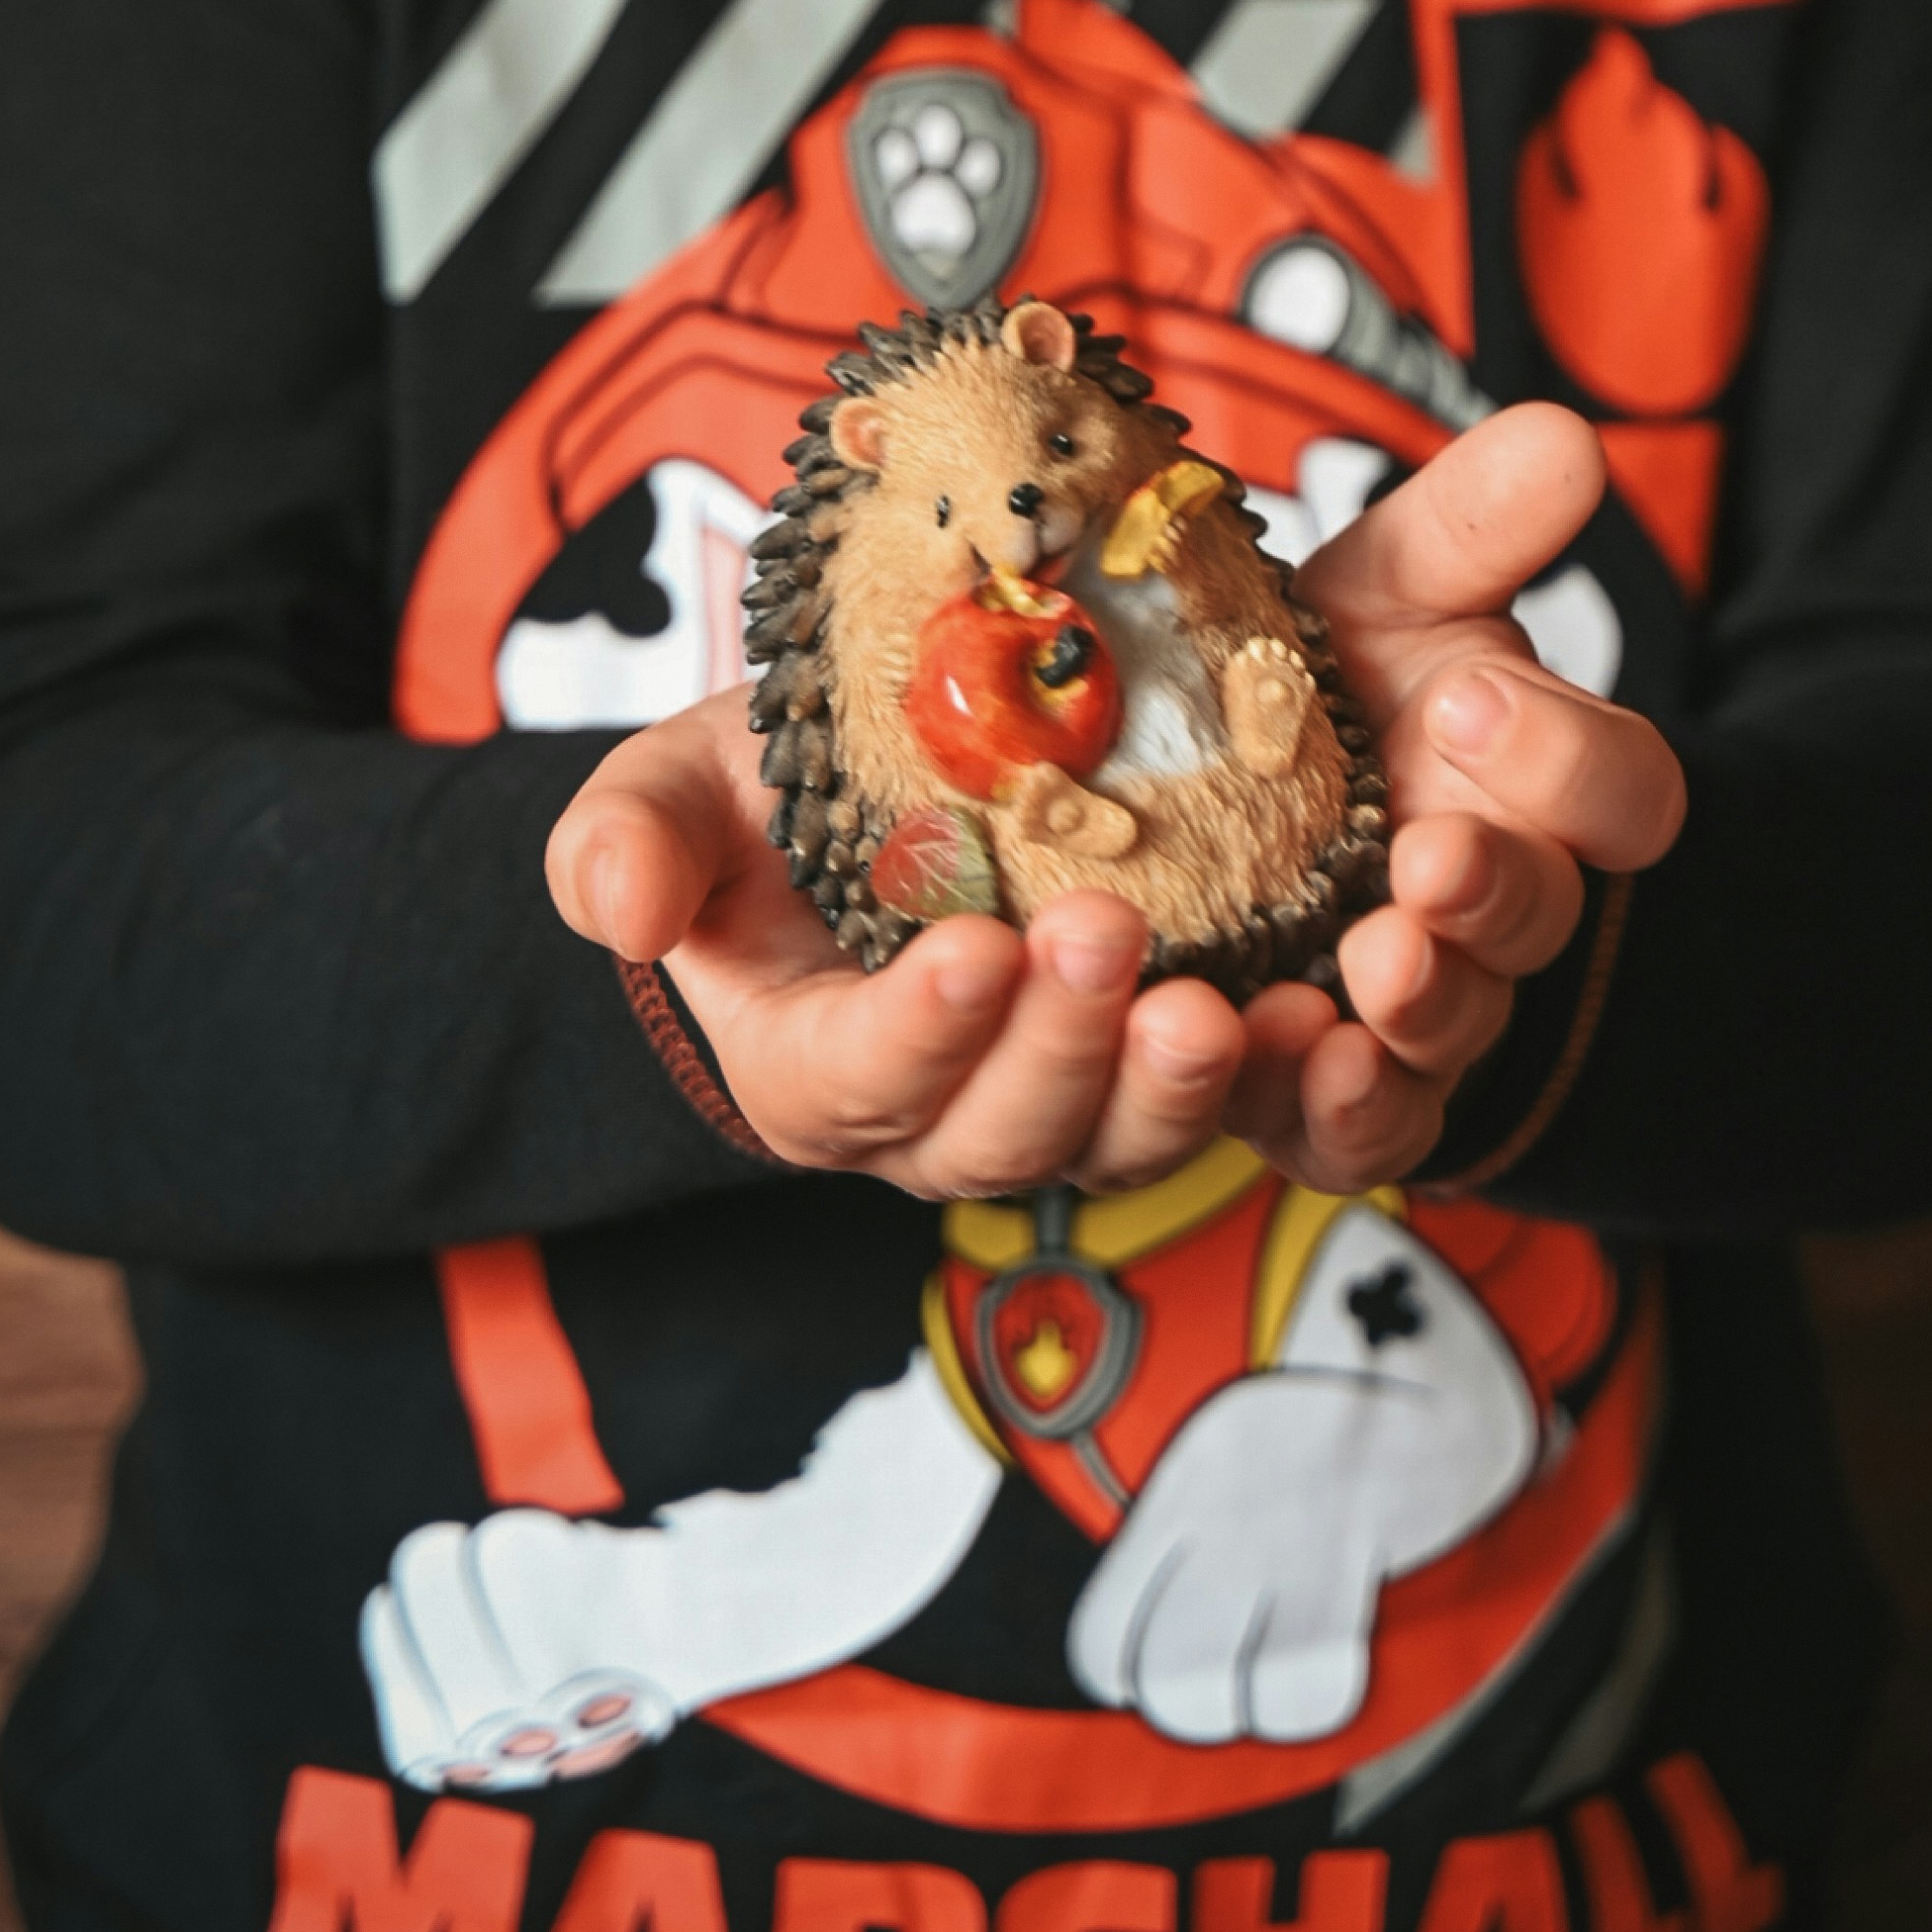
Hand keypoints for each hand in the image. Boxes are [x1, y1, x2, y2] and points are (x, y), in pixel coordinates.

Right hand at [550, 696, 1252, 1199]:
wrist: (873, 792)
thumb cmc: (761, 800)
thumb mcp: (672, 793)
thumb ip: (626, 843)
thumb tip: (617, 910)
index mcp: (812, 1069)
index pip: (857, 1082)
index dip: (917, 1034)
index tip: (974, 949)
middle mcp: (937, 1119)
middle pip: (1002, 1131)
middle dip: (1060, 1050)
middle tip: (1115, 941)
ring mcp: (1058, 1101)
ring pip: (1117, 1139)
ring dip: (1175, 1086)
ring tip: (1230, 1007)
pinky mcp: (1153, 1062)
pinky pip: (1219, 1101)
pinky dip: (1269, 1074)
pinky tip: (1315, 1009)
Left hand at [1233, 403, 1686, 1196]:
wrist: (1223, 803)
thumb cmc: (1332, 691)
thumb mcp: (1391, 595)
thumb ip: (1475, 527)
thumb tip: (1566, 440)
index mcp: (1538, 785)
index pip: (1621, 790)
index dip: (1563, 754)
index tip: (1470, 699)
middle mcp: (1500, 905)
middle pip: (1541, 916)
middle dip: (1492, 890)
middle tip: (1426, 860)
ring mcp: (1424, 1011)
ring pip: (1457, 1030)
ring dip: (1421, 1007)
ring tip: (1366, 971)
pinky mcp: (1331, 1092)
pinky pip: (1362, 1130)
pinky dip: (1340, 1110)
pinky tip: (1295, 1064)